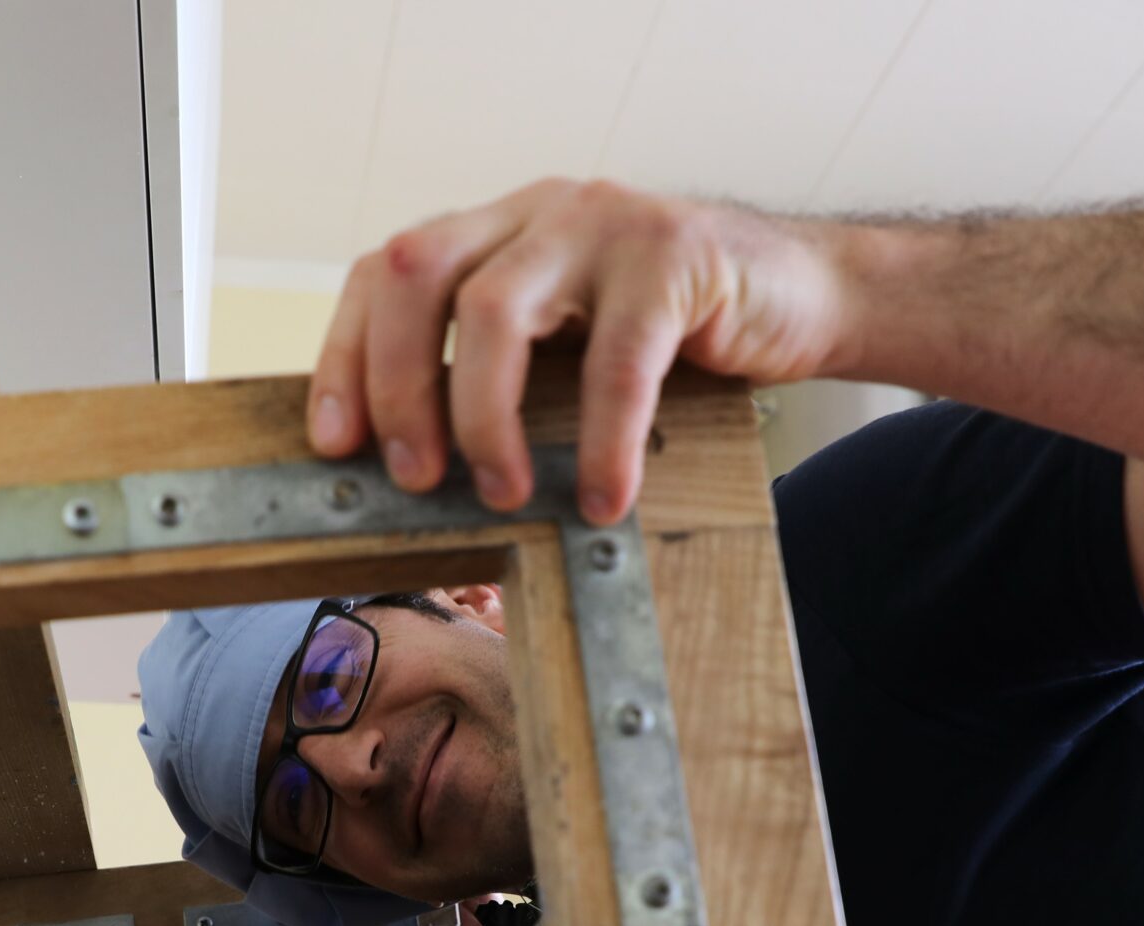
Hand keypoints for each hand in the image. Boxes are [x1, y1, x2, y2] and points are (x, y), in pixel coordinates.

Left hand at [308, 179, 852, 525]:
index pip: (384, 273)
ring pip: (495, 310)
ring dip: (481, 418)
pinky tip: (601, 497)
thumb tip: (408, 469)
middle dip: (398, 387)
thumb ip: (498, 372)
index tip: (335, 445)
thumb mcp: (567, 345)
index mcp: (497, 229)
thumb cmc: (673, 337)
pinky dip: (598, 441)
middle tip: (413, 478)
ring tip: (502, 493)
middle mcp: (537, 210)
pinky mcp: (675, 256)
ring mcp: (603, 223)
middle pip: (415, 276)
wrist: (808, 295)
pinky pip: (615, 359)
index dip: (345, 357)